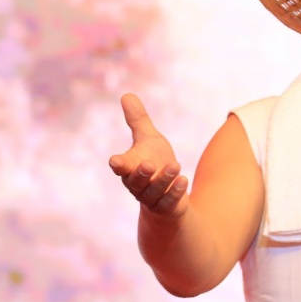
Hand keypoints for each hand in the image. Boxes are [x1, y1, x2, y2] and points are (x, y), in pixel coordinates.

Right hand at [108, 93, 189, 216]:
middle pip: (135, 181)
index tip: (116, 161)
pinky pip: (169, 202)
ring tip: (176, 165)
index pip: (120, 166)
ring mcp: (151, 197)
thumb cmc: (154, 162)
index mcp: (129, 167)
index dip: (119, 164)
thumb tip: (127, 94)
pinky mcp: (166, 206)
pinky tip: (184, 180)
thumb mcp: (149, 138)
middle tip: (149, 164)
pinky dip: (176, 192)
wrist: (167, 192)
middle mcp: (137, 184)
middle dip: (141, 174)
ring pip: (154, 191)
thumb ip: (137, 120)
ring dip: (164, 179)